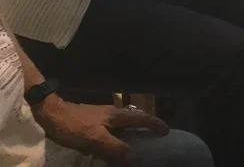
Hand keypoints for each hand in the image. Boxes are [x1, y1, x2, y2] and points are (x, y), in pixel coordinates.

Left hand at [33, 96, 168, 164]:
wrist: (51, 114)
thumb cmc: (75, 126)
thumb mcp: (95, 139)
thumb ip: (115, 147)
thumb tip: (135, 157)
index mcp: (117, 116)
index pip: (142, 118)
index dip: (155, 124)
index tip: (166, 131)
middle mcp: (113, 113)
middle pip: (135, 117)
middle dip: (147, 124)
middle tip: (155, 134)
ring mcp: (102, 115)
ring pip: (124, 121)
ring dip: (134, 128)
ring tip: (138, 138)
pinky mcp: (93, 119)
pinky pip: (114, 125)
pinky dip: (121, 131)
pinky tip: (115, 138)